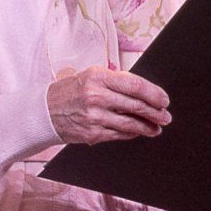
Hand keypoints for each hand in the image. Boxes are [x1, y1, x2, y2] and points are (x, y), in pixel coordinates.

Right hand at [47, 66, 170, 144]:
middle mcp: (96, 96)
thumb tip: (144, 91)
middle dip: (155, 112)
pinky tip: (139, 132)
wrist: (46, 110)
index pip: (134, 85)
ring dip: (148, 126)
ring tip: (157, 127)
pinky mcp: (92, 133)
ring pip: (130, 123)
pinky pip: (119, 134)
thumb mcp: (91, 76)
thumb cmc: (71, 91)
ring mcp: (94, 116)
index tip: (163, 99)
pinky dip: (132, 133)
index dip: (154, 93)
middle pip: (136, 105)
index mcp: (98, 77)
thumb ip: (116, 81)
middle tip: (165, 115)